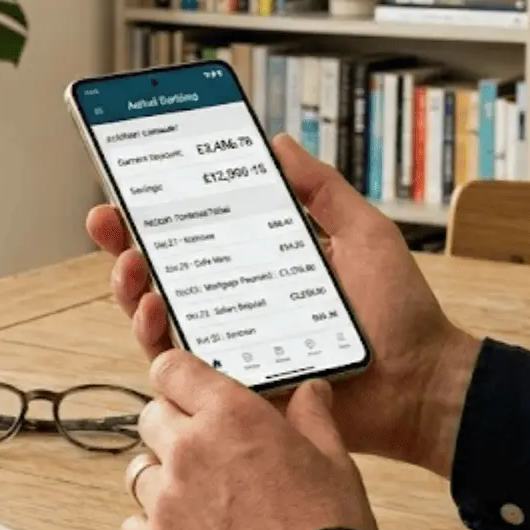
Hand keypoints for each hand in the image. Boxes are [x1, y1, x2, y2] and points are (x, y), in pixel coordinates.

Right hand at [86, 134, 480, 476]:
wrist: (419, 381)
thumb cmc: (398, 313)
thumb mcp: (362, 233)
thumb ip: (320, 190)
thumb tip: (277, 142)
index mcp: (258, 264)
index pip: (196, 233)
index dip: (156, 209)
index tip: (130, 181)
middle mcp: (235, 304)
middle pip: (161, 272)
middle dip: (124, 243)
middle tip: (109, 219)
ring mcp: (229, 347)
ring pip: (156, 317)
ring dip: (131, 287)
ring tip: (132, 265)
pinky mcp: (231, 387)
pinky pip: (178, 366)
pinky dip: (157, 336)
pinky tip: (157, 310)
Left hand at [122, 351, 376, 529]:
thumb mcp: (334, 462)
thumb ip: (313, 418)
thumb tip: (311, 391)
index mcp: (231, 417)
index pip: (173, 369)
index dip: (179, 379)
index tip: (187, 391)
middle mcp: (188, 449)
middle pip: (151, 417)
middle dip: (173, 429)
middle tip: (205, 454)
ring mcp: (165, 500)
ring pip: (140, 472)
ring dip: (164, 482)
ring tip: (203, 507)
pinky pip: (133, 525)